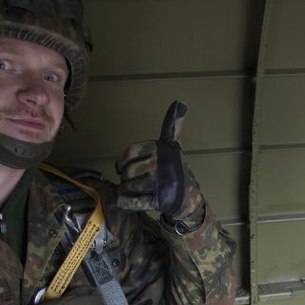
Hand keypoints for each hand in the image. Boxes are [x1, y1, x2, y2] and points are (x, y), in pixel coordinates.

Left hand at [115, 101, 204, 223]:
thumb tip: (180, 101)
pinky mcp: (158, 201)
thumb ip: (172, 125)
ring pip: (128, 187)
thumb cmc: (174, 168)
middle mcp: (161, 164)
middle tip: (131, 181)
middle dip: (125, 178)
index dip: (122, 161)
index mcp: (162, 148)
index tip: (121, 167)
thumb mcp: (173, 144)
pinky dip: (121, 203)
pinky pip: (132, 202)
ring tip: (130, 191)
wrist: (188, 196)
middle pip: (127, 171)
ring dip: (124, 191)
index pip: (131, 151)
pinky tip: (116, 202)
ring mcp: (160, 183)